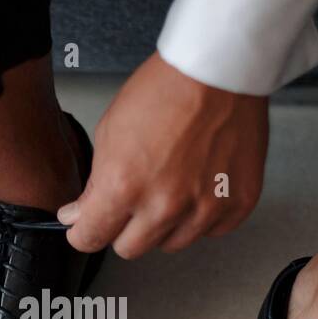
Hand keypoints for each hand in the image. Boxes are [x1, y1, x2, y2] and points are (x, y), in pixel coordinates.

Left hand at [59, 51, 268, 257]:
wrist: (219, 70)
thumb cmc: (166, 90)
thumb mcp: (111, 131)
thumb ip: (95, 184)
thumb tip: (80, 216)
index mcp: (124, 187)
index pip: (89, 239)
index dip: (83, 230)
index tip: (86, 225)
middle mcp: (165, 206)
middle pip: (129, 249)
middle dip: (124, 227)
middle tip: (132, 199)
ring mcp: (205, 210)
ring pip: (170, 244)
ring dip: (165, 224)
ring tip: (171, 183)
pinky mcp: (237, 205)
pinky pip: (210, 232)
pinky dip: (202, 216)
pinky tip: (199, 184)